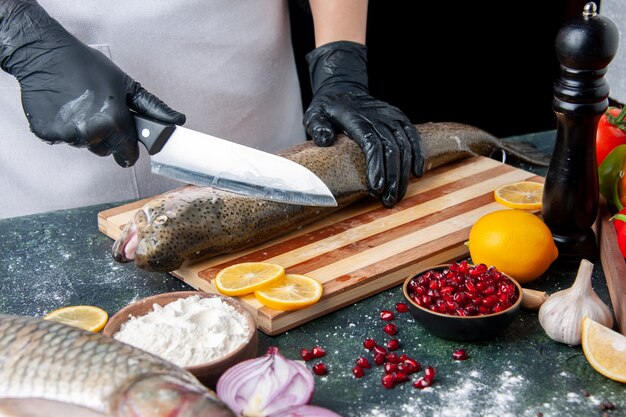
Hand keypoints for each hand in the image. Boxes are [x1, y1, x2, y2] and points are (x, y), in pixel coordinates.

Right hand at [0, 0, 184, 166]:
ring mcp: (66, 134)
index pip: (128, 155)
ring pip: (84, 145)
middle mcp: (91, 132)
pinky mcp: (46, 133)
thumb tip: (178, 120)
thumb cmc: (87, 66)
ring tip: (78, 106)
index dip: (128, 148)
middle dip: (105, 137)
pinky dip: (62, 128)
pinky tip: (62, 107)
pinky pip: (62, 139)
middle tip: (97, 111)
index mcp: (114, 122)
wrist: (44, 53)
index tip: (125, 142)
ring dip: (84, 132)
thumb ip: (153, 108)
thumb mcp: (127, 85)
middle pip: (105, 151)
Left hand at [304, 41, 422, 207]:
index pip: (371, 143)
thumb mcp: (314, 115)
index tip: (377, 188)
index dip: (376, 166)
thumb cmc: (326, 109)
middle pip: (391, 148)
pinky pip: (413, 136)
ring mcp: (390, 116)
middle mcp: (377, 116)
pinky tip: (417, 173)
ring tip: (399, 195)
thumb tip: (325, 140)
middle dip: (392, 177)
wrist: (342, 89)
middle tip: (389, 201)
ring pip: (404, 145)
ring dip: (403, 172)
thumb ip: (318, 127)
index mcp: (356, 118)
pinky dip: (417, 154)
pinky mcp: (399, 117)